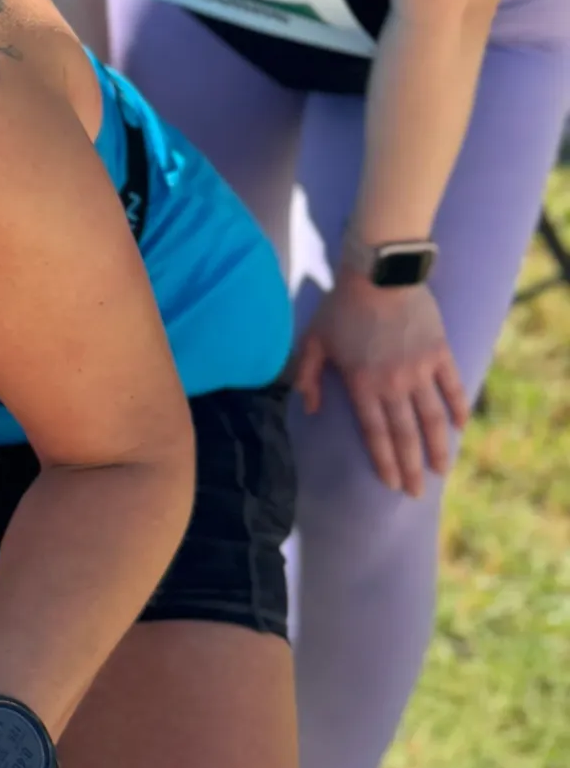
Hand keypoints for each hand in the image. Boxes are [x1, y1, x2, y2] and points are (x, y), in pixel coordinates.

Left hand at [293, 273, 467, 497]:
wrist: (379, 274)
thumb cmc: (342, 306)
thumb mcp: (313, 340)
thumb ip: (307, 376)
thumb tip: (307, 408)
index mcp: (362, 385)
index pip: (375, 434)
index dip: (385, 461)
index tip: (391, 484)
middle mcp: (393, 384)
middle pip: (405, 435)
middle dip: (412, 467)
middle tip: (417, 493)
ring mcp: (419, 370)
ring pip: (433, 419)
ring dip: (439, 447)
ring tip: (442, 470)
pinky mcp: (439, 354)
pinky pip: (453, 387)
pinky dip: (458, 408)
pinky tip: (461, 427)